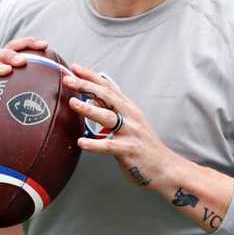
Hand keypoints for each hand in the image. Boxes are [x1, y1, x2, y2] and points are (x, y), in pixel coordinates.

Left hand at [62, 63, 180, 191]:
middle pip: (107, 96)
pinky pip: (110, 146)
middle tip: (68, 80)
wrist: (164, 166)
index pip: (108, 87)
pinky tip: (82, 142)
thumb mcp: (129, 122)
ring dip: (89, 109)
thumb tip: (91, 98)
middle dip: (86, 86)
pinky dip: (95, 144)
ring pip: (108, 117)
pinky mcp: (129, 150)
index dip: (91, 76)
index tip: (75, 68)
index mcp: (128, 108)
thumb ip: (110, 109)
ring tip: (73, 104)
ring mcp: (131, 132)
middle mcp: (130, 116)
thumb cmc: (143, 145)